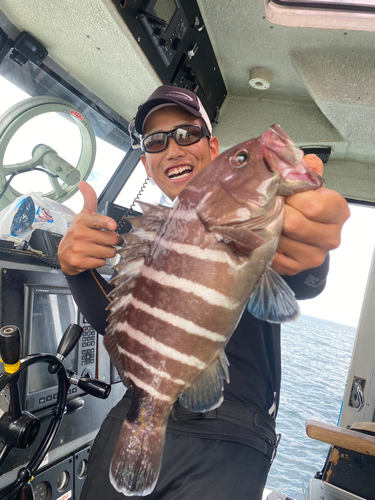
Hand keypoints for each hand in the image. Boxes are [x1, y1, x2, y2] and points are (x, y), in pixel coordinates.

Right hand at [58, 181, 120, 274]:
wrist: (65, 254)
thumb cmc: (79, 233)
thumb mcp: (84, 216)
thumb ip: (89, 200)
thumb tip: (83, 183)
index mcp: (83, 221)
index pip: (97, 220)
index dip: (106, 222)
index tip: (113, 225)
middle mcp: (79, 234)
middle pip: (110, 239)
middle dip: (112, 241)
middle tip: (106, 241)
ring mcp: (78, 248)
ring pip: (108, 251)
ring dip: (108, 252)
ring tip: (99, 248)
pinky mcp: (78, 261)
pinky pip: (101, 262)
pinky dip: (100, 261)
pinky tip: (92, 257)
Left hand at [272, 155, 350, 274]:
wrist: (306, 232)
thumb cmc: (307, 205)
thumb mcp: (310, 185)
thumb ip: (305, 170)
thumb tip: (295, 159)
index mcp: (338, 212)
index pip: (313, 205)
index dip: (291, 196)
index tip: (280, 191)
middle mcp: (331, 236)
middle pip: (295, 224)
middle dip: (276, 211)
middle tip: (267, 204)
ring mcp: (314, 255)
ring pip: (281, 239)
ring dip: (268, 227)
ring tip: (264, 218)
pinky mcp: (296, 267)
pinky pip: (273, 254)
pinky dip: (264, 243)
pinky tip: (264, 234)